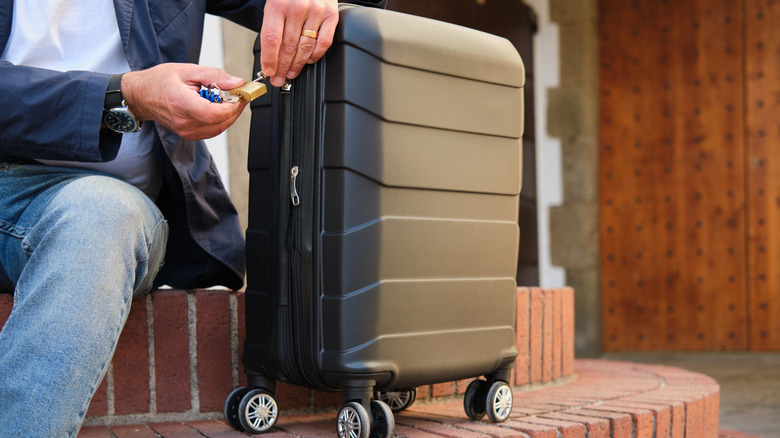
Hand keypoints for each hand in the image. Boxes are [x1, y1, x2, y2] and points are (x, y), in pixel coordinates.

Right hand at [121, 63, 247, 139]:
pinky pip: (212, 130)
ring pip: (219, 128)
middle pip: (220, 122)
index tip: (240, 96)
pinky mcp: (188, 135)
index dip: (232, 106)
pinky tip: (217, 107)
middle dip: (234, 109)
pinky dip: (220, 120)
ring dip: (228, 115)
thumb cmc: (159, 81)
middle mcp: (184, 122)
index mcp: (181, 104)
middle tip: (239, 95)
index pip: (214, 113)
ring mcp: (186, 131)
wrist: (141, 95)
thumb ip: (214, 76)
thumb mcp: (188, 70)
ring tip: (227, 99)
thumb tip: (237, 83)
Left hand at [260, 0, 338, 86]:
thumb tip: (270, 54)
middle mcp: (298, 7)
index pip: (272, 39)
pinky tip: (309, 60)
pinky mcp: (331, 15)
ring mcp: (316, 11)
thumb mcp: (274, 2)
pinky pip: (324, 42)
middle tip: (278, 79)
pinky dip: (316, 55)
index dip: (270, 60)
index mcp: (278, 4)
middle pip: (288, 47)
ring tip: (291, 73)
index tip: (268, 72)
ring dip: (297, 65)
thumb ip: (272, 24)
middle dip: (282, 67)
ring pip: (305, 48)